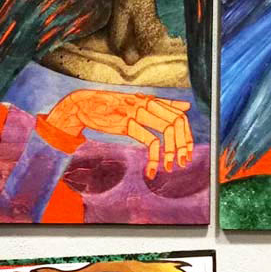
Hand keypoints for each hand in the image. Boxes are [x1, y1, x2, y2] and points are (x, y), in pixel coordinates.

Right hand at [44, 90, 192, 178]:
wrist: (83, 104)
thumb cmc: (109, 106)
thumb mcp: (138, 102)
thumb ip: (163, 104)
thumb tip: (187, 106)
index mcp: (151, 100)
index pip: (179, 114)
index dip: (187, 134)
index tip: (187, 152)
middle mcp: (147, 103)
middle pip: (177, 121)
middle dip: (183, 144)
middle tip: (183, 162)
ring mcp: (137, 112)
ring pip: (167, 129)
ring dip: (171, 151)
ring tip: (169, 167)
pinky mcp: (127, 123)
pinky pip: (149, 141)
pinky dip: (153, 158)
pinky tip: (150, 171)